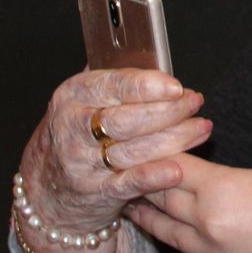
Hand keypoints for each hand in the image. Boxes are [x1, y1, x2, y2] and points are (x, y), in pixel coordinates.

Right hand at [18, 68, 211, 236]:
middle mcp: (74, 128)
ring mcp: (83, 162)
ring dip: (175, 139)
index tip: (177, 86)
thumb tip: (158, 61)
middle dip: (169, 111)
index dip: (149, 86)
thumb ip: (116, 80)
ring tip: (201, 128)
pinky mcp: (96, 191)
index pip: (114, 86)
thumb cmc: (79, 131)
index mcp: (73, 95)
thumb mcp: (85, 98)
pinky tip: (178, 169)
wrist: (50, 185)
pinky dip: (154, 176)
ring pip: (136, 150)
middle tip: (195, 103)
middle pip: (129, 119)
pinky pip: (129, 182)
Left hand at [127, 153, 251, 252]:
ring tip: (133, 205)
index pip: (172, 168)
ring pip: (170, 232)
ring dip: (149, 216)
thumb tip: (209, 184)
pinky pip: (195, 252)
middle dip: (142, 182)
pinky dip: (181, 238)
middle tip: (123, 170)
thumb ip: (228, 181)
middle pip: (162, 199)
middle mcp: (209, 224)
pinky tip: (179, 232)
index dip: (154, 155)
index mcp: (221, 192)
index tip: (140, 145)